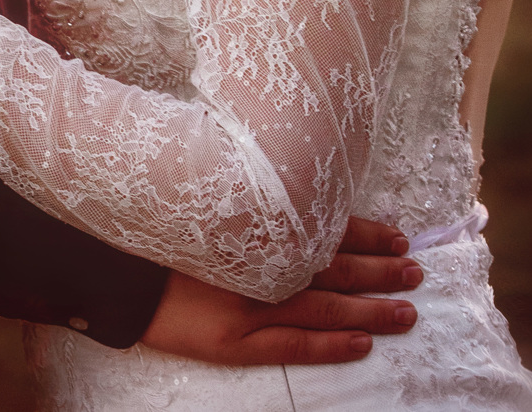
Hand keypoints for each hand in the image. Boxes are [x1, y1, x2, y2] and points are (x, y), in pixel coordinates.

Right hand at [142, 219, 421, 365]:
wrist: (114, 265)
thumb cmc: (158, 223)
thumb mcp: (205, 196)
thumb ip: (245, 196)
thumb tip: (281, 185)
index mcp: (258, 225)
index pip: (326, 227)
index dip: (365, 232)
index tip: (398, 234)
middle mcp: (263, 262)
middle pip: (335, 267)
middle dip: (380, 269)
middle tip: (417, 271)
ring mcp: (253, 304)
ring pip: (326, 307)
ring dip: (370, 308)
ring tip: (407, 311)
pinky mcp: (236, 342)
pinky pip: (295, 346)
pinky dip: (332, 346)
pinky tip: (363, 344)